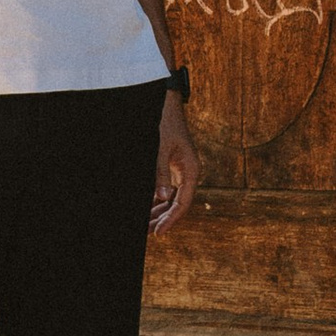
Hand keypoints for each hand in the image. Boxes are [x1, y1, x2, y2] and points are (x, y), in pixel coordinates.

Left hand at [150, 90, 197, 232]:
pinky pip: (167, 188)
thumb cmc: (164, 123)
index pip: (183, 202)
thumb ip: (160, 174)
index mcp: (191, 170)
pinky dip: (157, 198)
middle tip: (147, 232)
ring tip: (145, 223)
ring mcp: (181, 169)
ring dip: (159, 210)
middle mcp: (189, 172)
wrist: (165, 103)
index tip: (158, 232)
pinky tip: (146, 206)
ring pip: (172, 197)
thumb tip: (163, 198)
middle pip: (178, 203)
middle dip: (163, 218)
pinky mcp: (173, 165)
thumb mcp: (160, 148)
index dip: (171, 219)